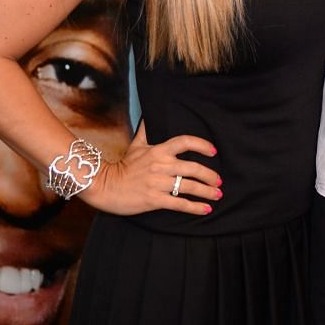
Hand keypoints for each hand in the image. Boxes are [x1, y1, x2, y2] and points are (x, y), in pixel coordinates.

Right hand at [81, 120, 221, 216]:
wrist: (105, 186)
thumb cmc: (123, 166)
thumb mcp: (136, 145)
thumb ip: (146, 131)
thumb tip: (150, 115)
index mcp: (158, 151)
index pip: (185, 142)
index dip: (202, 145)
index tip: (213, 151)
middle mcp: (161, 165)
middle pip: (193, 168)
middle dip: (210, 176)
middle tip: (219, 181)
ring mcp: (158, 183)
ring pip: (189, 186)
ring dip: (207, 192)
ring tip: (217, 195)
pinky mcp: (154, 199)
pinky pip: (179, 203)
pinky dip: (195, 207)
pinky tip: (205, 209)